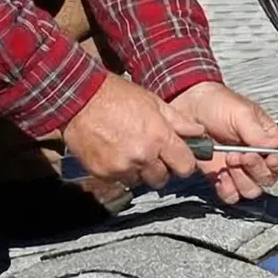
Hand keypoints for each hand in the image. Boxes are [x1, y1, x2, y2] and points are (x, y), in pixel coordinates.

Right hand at [63, 74, 205, 189]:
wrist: (79, 99)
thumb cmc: (117, 96)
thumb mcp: (153, 102)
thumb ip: (178, 121)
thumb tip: (199, 132)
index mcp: (159, 137)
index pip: (185, 166)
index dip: (183, 163)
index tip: (178, 158)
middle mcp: (142, 156)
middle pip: (162, 179)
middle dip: (160, 169)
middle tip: (150, 153)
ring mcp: (121, 167)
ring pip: (140, 181)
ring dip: (138, 171)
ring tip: (129, 150)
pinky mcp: (103, 173)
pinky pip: (119, 180)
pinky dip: (119, 171)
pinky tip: (114, 152)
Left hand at [167, 81, 277, 204]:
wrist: (190, 108)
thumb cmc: (218, 103)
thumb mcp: (242, 112)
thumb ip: (258, 133)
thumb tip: (275, 148)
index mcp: (268, 140)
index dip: (277, 163)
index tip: (265, 157)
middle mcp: (257, 157)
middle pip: (268, 178)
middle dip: (254, 169)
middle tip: (238, 154)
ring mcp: (239, 169)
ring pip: (251, 190)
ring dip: (240, 179)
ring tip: (227, 161)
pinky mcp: (221, 178)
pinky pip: (231, 195)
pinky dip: (226, 189)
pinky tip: (220, 175)